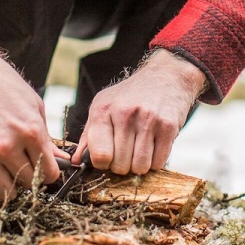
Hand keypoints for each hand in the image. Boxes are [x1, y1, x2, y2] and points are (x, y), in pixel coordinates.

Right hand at [0, 46, 61, 201]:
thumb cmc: (4, 86)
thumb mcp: (34, 106)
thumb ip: (47, 137)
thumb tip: (61, 161)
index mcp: (30, 131)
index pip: (49, 173)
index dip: (50, 172)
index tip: (46, 167)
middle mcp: (7, 146)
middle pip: (29, 184)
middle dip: (32, 178)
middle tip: (26, 164)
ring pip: (6, 192)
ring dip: (10, 183)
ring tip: (8, 167)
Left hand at [73, 49, 206, 175]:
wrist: (164, 77)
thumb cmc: (130, 96)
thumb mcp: (103, 106)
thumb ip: (89, 135)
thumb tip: (76, 161)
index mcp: (103, 109)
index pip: (100, 155)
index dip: (103, 164)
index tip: (108, 158)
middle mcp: (124, 113)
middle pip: (120, 165)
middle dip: (122, 165)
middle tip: (126, 152)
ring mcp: (148, 119)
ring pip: (140, 167)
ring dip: (140, 165)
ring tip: (140, 149)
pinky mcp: (168, 127)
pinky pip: (159, 162)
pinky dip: (155, 161)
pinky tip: (153, 145)